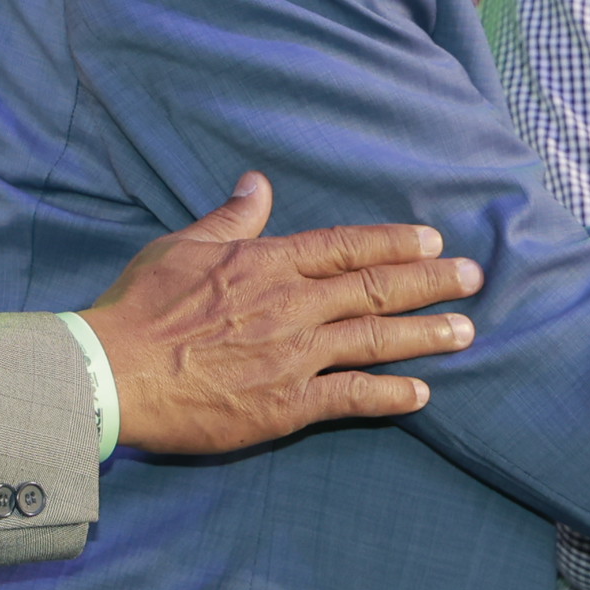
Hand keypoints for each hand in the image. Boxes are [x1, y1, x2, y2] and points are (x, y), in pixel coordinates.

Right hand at [79, 174, 482, 454]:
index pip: (346, 247)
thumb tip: (258, 183)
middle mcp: (292, 306)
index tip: (433, 241)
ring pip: (376, 340)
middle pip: (376, 288)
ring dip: (427, 335)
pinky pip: (351, 397)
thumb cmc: (140, 308)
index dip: (394, 243)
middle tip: (474, 279)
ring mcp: (294, 356)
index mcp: (268, 263)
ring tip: (466, 332)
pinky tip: (421, 395)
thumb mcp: (182, 246)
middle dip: (431, 282)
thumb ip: (230, 218)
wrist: (114, 373)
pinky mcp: (286, 406)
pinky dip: (390, 395)